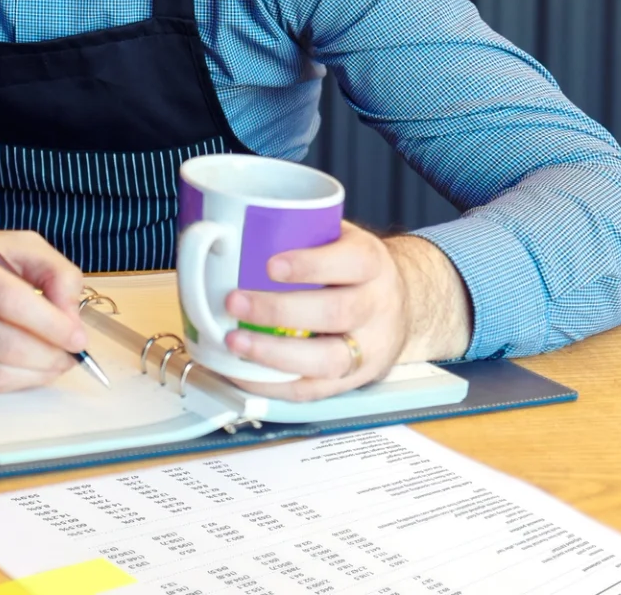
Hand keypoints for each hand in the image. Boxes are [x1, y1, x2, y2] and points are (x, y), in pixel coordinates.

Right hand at [0, 228, 87, 393]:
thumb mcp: (17, 246)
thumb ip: (55, 272)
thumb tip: (71, 316)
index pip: (8, 300)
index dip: (50, 324)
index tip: (77, 338)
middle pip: (5, 345)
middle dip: (50, 356)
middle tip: (71, 354)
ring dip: (36, 375)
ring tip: (53, 362)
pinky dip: (12, 383)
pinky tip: (23, 368)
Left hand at [218, 224, 472, 401]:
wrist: (398, 305)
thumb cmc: (351, 268)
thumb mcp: (337, 237)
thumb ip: (297, 233)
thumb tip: (223, 229)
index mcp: (370, 262)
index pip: (351, 262)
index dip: (311, 265)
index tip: (270, 264)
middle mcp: (376, 306)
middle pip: (336, 313)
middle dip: (279, 311)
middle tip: (234, 302)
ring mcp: (369, 348)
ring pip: (327, 359)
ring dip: (273, 354)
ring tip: (234, 342)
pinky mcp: (352, 380)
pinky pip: (313, 391)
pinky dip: (273, 385)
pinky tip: (243, 373)